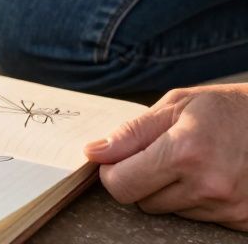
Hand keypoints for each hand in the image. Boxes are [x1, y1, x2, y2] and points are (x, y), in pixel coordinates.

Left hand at [85, 84, 247, 228]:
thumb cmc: (225, 109)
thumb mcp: (176, 105)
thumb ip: (131, 132)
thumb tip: (94, 153)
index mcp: (185, 151)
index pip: (121, 184)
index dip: (111, 172)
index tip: (116, 160)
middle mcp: (208, 184)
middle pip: (142, 201)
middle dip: (142, 179)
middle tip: (163, 155)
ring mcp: (227, 206)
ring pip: (169, 210)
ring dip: (171, 191)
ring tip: (195, 163)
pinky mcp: (241, 220)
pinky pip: (197, 219)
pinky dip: (196, 201)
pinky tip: (212, 176)